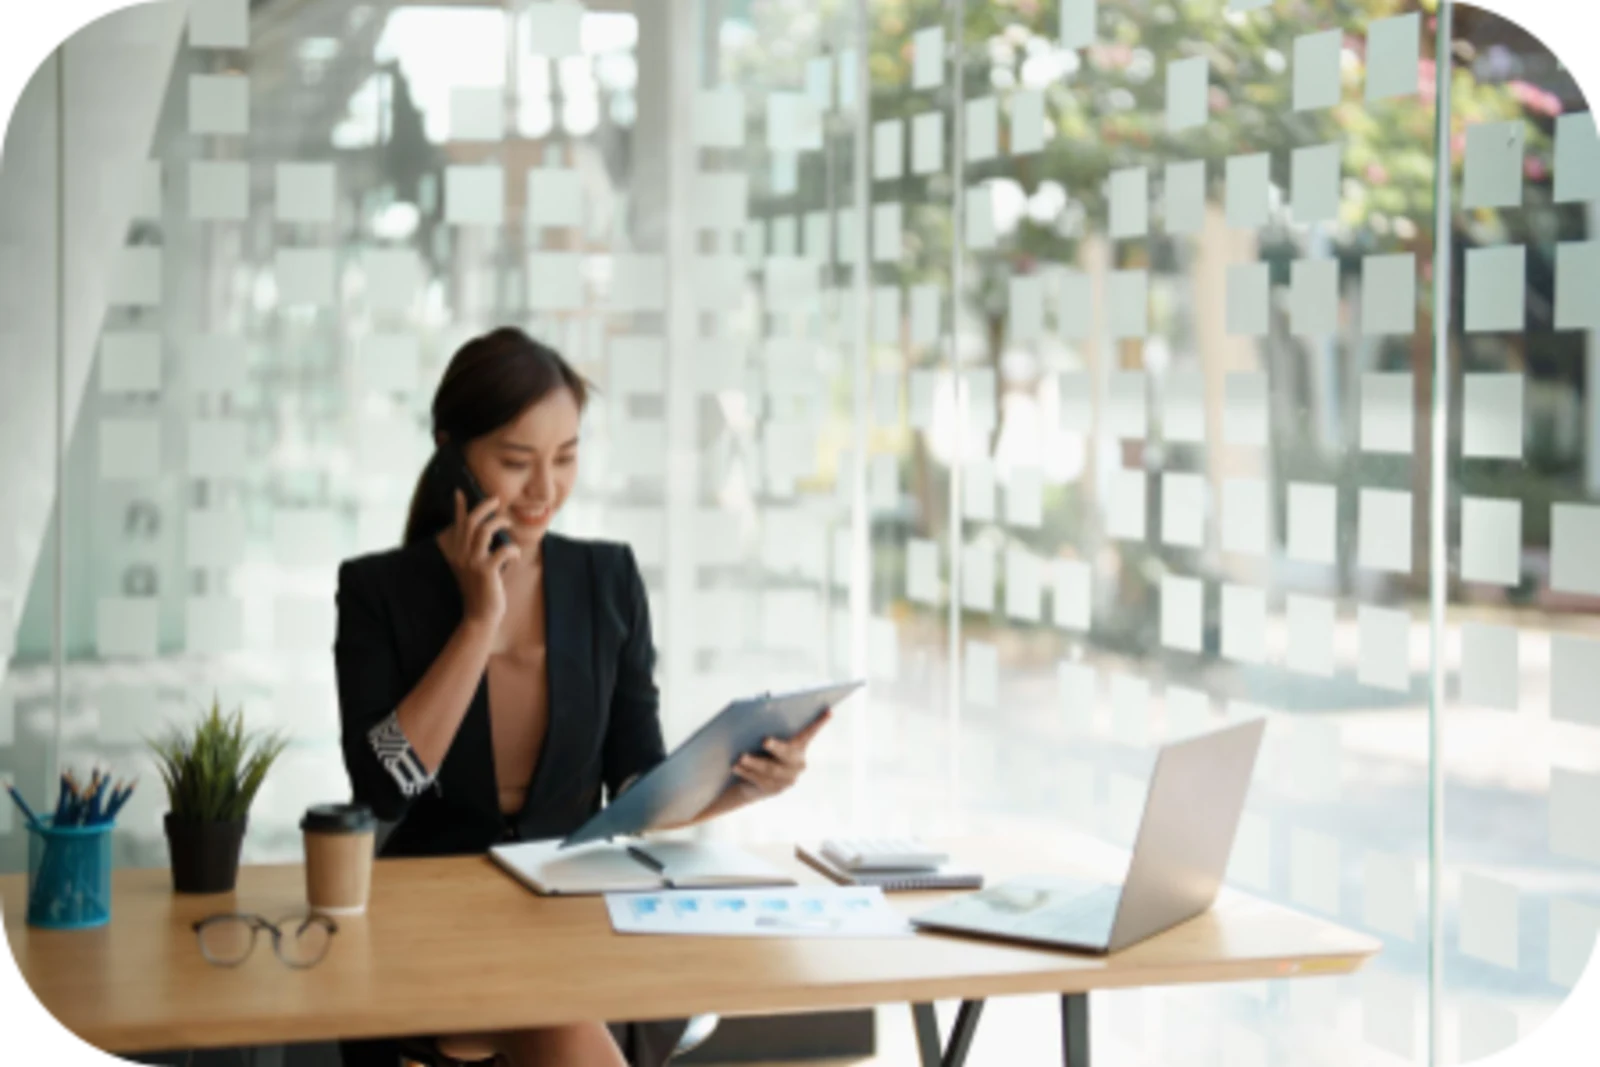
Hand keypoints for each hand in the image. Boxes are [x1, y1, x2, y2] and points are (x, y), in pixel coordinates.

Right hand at [439, 489, 519, 625]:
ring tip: (509, 523)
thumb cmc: (481, 591)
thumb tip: (485, 533)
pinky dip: (513, 550)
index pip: (457, 525)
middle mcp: (461, 556)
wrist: (480, 616)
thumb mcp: (474, 568)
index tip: (460, 492)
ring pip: (484, 531)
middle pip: (470, 522)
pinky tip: (515, 557)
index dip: (458, 508)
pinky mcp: (486, 571)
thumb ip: (476, 551)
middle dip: (484, 507)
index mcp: (457, 554)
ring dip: (499, 523)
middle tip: (496, 500)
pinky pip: (503, 550)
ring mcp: (472, 563)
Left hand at [730, 708, 831, 800]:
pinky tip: (736, 766)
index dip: (819, 722)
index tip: (828, 710)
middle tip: (764, 740)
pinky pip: (760, 781)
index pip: (810, 732)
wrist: (752, 781)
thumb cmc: (759, 750)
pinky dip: (747, 772)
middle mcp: (798, 763)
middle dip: (776, 747)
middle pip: (787, 754)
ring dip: (755, 762)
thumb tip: (765, 699)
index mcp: (800, 745)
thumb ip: (768, 717)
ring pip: (771, 770)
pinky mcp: (775, 790)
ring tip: (741, 756)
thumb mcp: (763, 733)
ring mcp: (788, 779)